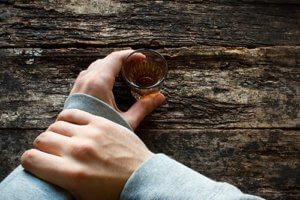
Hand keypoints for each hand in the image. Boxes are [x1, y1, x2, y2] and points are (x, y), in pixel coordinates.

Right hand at [21, 109, 152, 199]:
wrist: (141, 177)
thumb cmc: (113, 191)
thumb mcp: (82, 196)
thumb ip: (60, 180)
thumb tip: (45, 169)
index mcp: (70, 174)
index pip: (31, 158)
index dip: (31, 161)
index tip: (38, 163)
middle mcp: (78, 151)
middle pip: (42, 139)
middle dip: (42, 147)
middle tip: (52, 152)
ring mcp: (91, 134)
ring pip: (56, 125)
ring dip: (55, 133)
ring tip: (63, 141)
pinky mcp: (101, 123)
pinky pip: (73, 113)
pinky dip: (66, 119)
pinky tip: (70, 126)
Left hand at [71, 49, 165, 129]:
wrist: (78, 146)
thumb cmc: (102, 135)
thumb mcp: (127, 121)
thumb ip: (144, 107)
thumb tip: (160, 97)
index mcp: (99, 83)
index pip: (115, 59)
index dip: (130, 55)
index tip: (141, 57)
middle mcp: (86, 80)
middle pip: (105, 61)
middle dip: (121, 60)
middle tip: (135, 63)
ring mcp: (78, 86)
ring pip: (95, 67)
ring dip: (109, 65)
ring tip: (122, 71)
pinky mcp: (74, 93)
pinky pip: (87, 74)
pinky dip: (99, 72)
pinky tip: (107, 82)